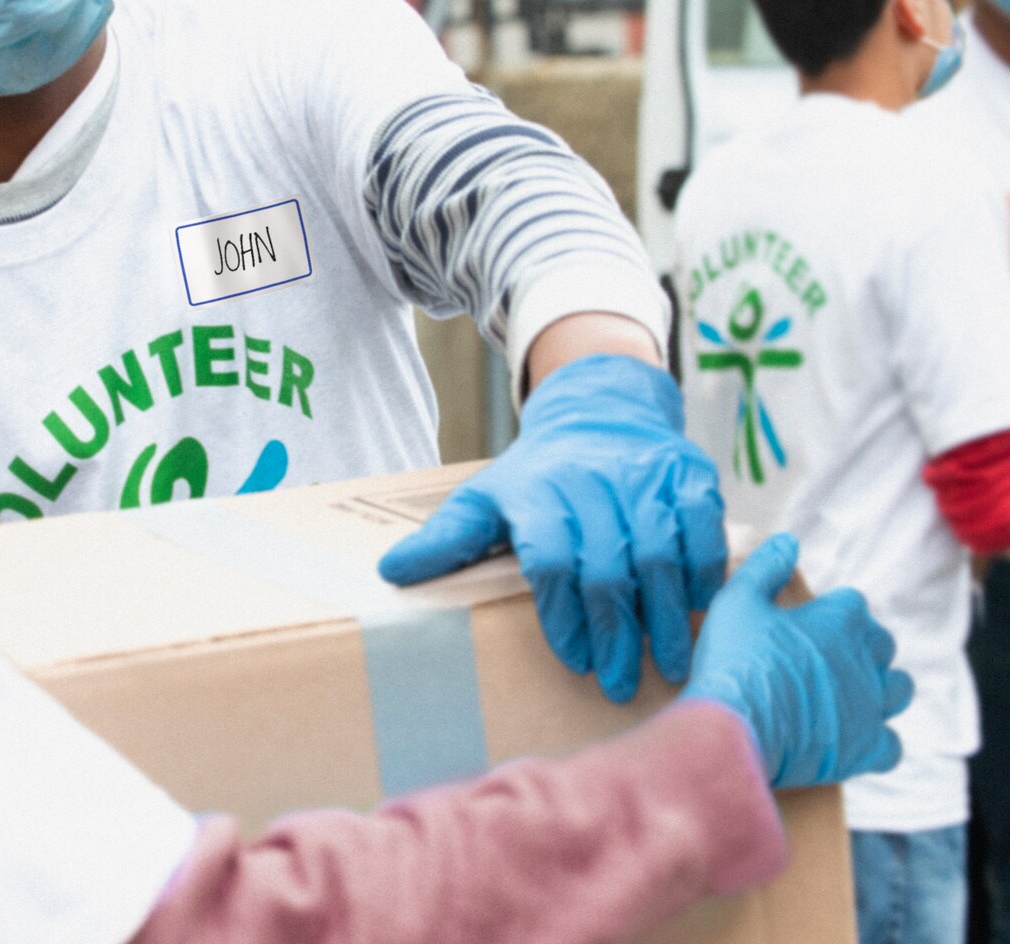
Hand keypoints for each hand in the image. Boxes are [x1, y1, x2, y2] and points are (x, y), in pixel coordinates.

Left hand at [378, 353, 725, 702]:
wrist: (598, 412)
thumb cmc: (536, 475)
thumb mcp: (484, 499)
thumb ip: (446, 540)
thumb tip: (388, 572)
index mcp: (538, 491)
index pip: (551, 559)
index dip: (563, 614)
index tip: (574, 659)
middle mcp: (593, 480)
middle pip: (609, 566)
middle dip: (617, 632)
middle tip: (621, 682)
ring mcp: (645, 476)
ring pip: (660, 554)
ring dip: (667, 616)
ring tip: (669, 665)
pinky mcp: (690, 474)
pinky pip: (705, 530)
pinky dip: (705, 573)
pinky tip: (700, 610)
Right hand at [685, 534, 911, 787]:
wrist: (737, 726)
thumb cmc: (736, 658)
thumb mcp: (737, 599)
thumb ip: (765, 567)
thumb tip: (788, 541)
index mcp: (838, 621)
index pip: (854, 603)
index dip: (831, 609)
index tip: (808, 620)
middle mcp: (864, 662)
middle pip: (882, 643)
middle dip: (861, 644)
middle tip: (823, 652)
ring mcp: (870, 707)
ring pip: (898, 689)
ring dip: (880, 685)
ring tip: (847, 690)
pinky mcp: (866, 748)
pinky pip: (892, 744)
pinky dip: (878, 738)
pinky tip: (852, 735)